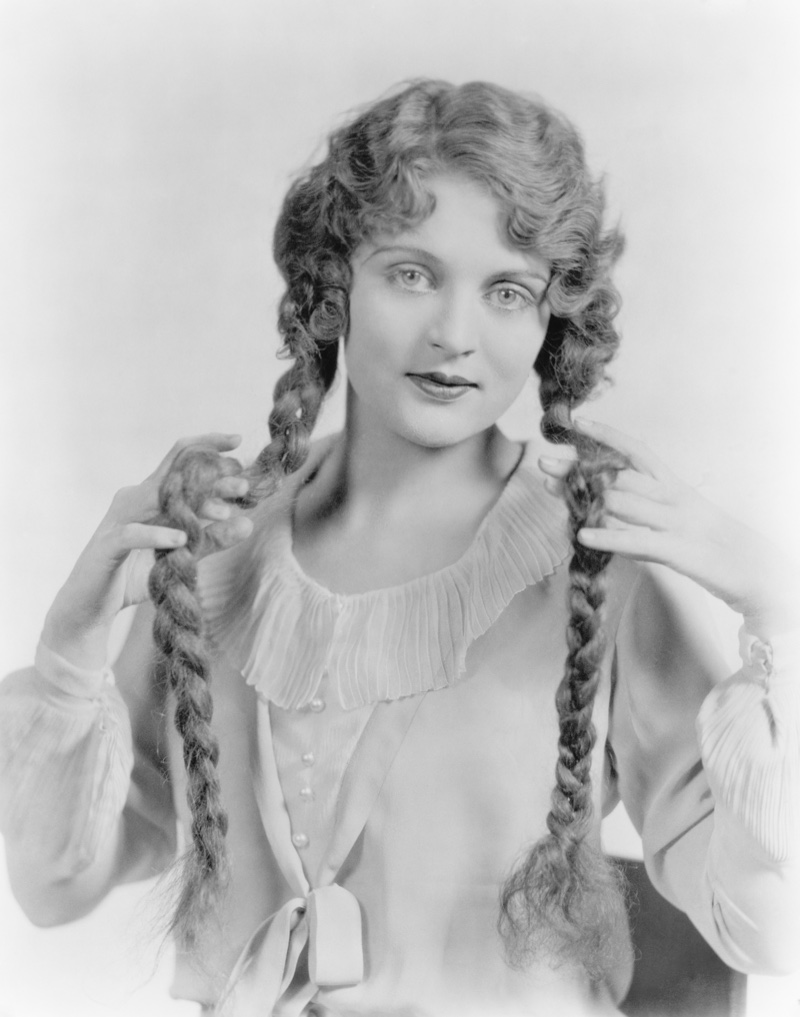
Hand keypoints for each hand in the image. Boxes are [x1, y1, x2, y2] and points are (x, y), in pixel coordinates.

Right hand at [42, 434, 253, 668]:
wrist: (91, 606)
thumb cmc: (134, 575)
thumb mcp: (181, 557)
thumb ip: (212, 540)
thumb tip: (247, 524)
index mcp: (151, 496)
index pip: (179, 459)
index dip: (207, 445)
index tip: (239, 440)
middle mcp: (133, 499)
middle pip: (175, 475)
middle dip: (211, 476)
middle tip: (243, 486)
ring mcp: (117, 519)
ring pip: (156, 499)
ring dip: (193, 505)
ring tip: (223, 512)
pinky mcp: (106, 545)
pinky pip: (132, 534)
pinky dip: (157, 534)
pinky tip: (183, 540)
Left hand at [539, 418, 794, 632]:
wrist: (754, 570)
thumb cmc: (709, 546)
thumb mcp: (674, 519)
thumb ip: (640, 510)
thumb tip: (601, 505)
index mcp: (672, 485)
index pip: (634, 451)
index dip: (605, 435)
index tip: (573, 425)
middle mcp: (672, 496)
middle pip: (618, 475)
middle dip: (579, 468)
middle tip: (544, 462)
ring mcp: (676, 521)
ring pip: (625, 501)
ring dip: (587, 496)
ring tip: (552, 488)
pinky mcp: (678, 550)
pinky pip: (638, 540)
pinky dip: (608, 536)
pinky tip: (582, 534)